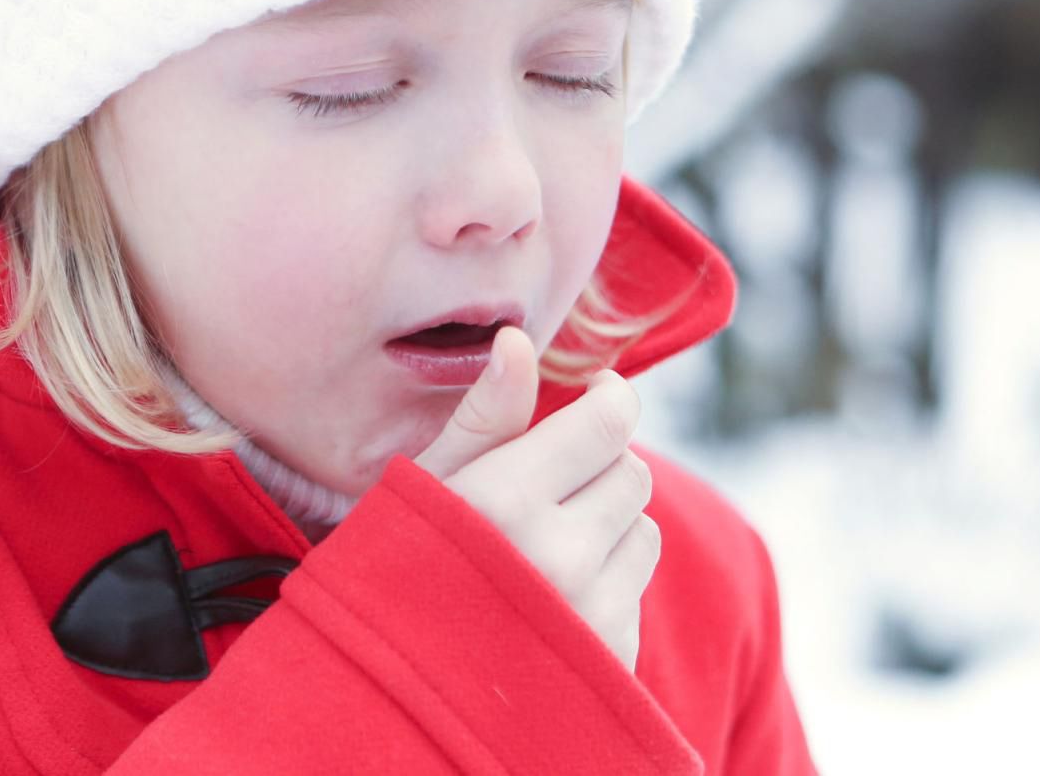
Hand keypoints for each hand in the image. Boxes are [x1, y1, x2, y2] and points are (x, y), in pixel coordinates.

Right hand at [409, 325, 659, 672]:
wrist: (395, 698)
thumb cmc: (400, 573)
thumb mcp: (426, 489)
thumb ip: (482, 417)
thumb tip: (518, 340)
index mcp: (504, 503)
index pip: (608, 423)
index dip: (610, 396)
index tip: (594, 393)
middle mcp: (558, 558)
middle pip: (631, 470)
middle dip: (599, 462)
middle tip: (550, 478)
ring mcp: (592, 614)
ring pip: (644, 527)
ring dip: (610, 521)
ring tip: (547, 542)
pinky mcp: (614, 658)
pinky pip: (637, 586)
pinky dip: (609, 577)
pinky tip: (552, 594)